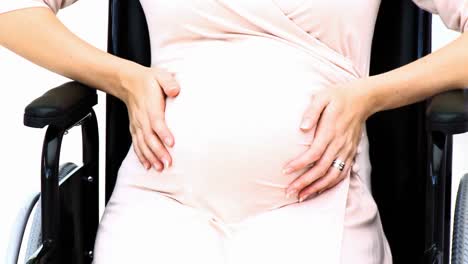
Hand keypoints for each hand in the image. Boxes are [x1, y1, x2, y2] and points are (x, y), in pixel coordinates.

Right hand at [120, 64, 179, 171]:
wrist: (128, 81)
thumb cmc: (148, 80)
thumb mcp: (161, 75)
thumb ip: (169, 82)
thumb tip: (175, 90)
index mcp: (150, 105)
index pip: (156, 121)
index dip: (163, 133)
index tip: (171, 143)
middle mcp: (142, 117)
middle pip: (149, 137)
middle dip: (158, 151)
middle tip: (168, 163)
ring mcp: (137, 124)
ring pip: (142, 143)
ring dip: (151, 157)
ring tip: (160, 168)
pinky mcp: (135, 128)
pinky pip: (136, 144)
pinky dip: (141, 156)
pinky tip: (148, 165)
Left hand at [283, 79, 374, 201]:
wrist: (363, 99)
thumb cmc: (338, 97)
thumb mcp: (322, 97)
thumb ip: (311, 111)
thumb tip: (302, 127)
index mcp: (331, 131)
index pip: (314, 153)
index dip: (299, 164)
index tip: (285, 171)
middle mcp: (339, 144)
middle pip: (321, 169)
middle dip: (305, 182)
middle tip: (289, 191)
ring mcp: (346, 150)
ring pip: (332, 176)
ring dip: (316, 188)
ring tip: (301, 197)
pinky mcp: (350, 153)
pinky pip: (341, 174)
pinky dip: (330, 185)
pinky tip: (318, 191)